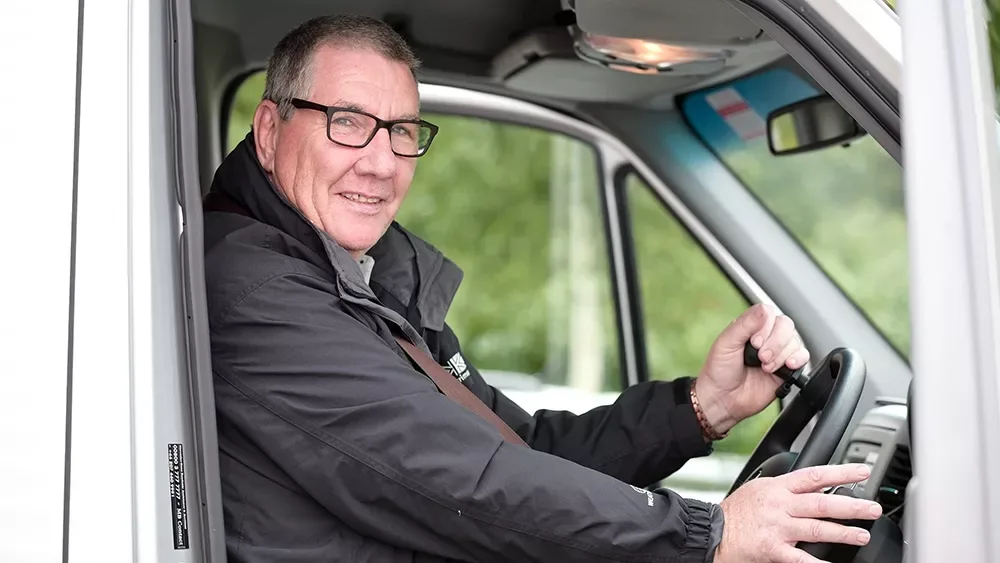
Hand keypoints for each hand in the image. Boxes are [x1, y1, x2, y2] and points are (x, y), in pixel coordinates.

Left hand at [694, 304, 808, 433]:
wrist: (723, 399)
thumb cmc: (719, 371)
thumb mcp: (726, 343)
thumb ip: (745, 324)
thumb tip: (764, 309)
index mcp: (751, 327)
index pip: (770, 314)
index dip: (766, 327)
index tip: (754, 342)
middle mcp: (767, 337)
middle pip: (786, 326)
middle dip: (775, 343)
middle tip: (761, 357)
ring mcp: (778, 353)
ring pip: (795, 341)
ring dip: (781, 355)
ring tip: (766, 367)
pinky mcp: (787, 369)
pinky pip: (803, 357)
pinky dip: (798, 360)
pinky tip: (787, 366)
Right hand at [715, 463, 881, 562]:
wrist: (712, 531)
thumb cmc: (735, 512)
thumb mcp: (759, 488)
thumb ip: (785, 489)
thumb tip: (813, 486)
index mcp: (777, 488)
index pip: (814, 476)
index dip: (840, 473)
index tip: (862, 472)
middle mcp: (780, 506)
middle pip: (822, 503)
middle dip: (851, 506)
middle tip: (873, 508)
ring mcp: (777, 528)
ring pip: (817, 529)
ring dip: (843, 532)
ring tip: (862, 535)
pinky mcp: (773, 550)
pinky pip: (801, 558)